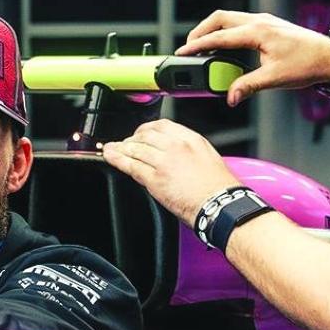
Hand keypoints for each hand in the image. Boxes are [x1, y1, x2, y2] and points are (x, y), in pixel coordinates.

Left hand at [102, 118, 236, 225]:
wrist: (219, 204)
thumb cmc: (218, 187)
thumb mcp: (207, 157)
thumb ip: (188, 151)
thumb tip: (172, 153)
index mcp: (191, 139)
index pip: (162, 125)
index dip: (146, 129)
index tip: (141, 133)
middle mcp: (176, 147)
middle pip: (145, 135)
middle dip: (131, 139)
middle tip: (124, 143)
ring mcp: (164, 162)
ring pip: (135, 149)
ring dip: (120, 148)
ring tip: (111, 149)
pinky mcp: (155, 179)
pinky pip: (131, 166)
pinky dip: (117, 160)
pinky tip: (110, 156)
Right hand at [174, 10, 329, 106]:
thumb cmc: (309, 64)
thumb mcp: (274, 78)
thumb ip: (247, 86)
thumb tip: (230, 97)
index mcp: (258, 32)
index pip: (219, 37)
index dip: (197, 46)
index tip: (183, 53)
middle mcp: (260, 21)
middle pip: (219, 18)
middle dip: (200, 31)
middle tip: (189, 48)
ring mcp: (265, 21)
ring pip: (229, 18)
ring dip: (213, 30)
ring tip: (203, 47)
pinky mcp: (268, 25)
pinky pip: (239, 23)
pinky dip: (226, 32)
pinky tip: (224, 47)